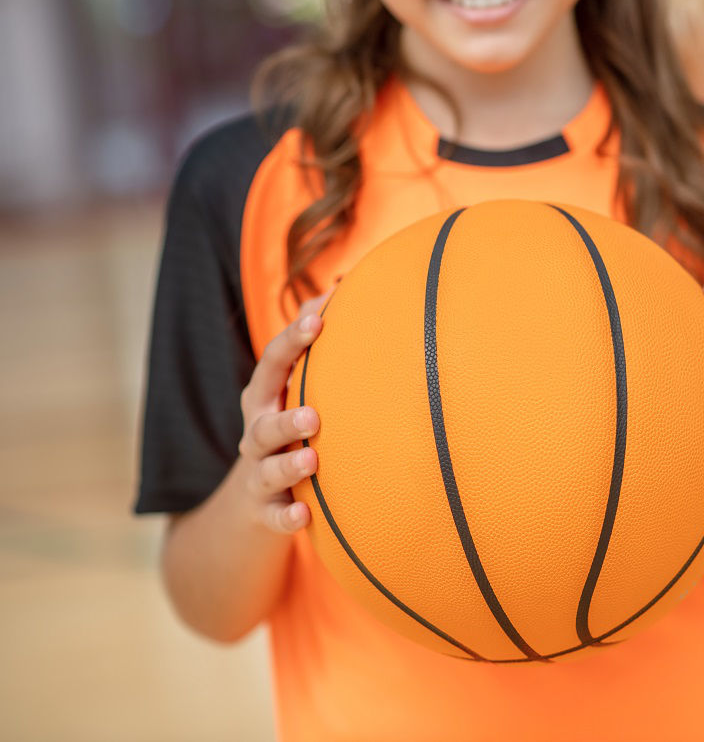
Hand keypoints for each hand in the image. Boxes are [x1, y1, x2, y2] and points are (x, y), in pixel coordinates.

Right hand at [235, 293, 329, 533]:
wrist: (253, 502)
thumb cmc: (292, 428)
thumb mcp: (298, 389)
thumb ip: (319, 348)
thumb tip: (348, 287)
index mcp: (266, 397)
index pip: (273, 363)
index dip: (294, 340)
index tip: (320, 318)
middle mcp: (257, 433)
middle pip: (265, 420)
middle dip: (287, 414)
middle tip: (315, 412)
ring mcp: (259, 474)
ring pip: (268, 469)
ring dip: (288, 464)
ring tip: (313, 457)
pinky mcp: (266, 511)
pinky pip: (274, 517)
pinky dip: (286, 519)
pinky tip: (303, 518)